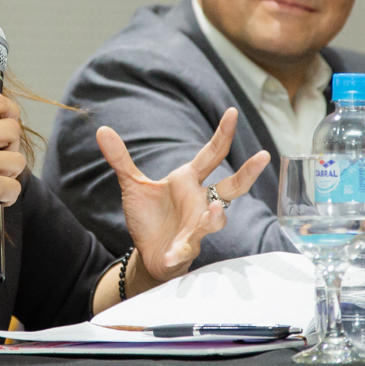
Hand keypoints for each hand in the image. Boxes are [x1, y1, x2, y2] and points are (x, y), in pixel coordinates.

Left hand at [96, 107, 269, 289]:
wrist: (148, 252)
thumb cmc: (149, 216)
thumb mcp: (132, 185)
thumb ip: (120, 159)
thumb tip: (101, 129)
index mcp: (189, 181)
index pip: (211, 154)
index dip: (222, 134)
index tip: (232, 112)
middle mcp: (200, 201)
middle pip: (232, 186)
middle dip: (248, 172)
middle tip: (263, 156)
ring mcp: (196, 226)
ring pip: (215, 220)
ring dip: (216, 215)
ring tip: (216, 209)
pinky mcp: (185, 249)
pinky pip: (187, 249)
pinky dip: (181, 250)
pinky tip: (174, 253)